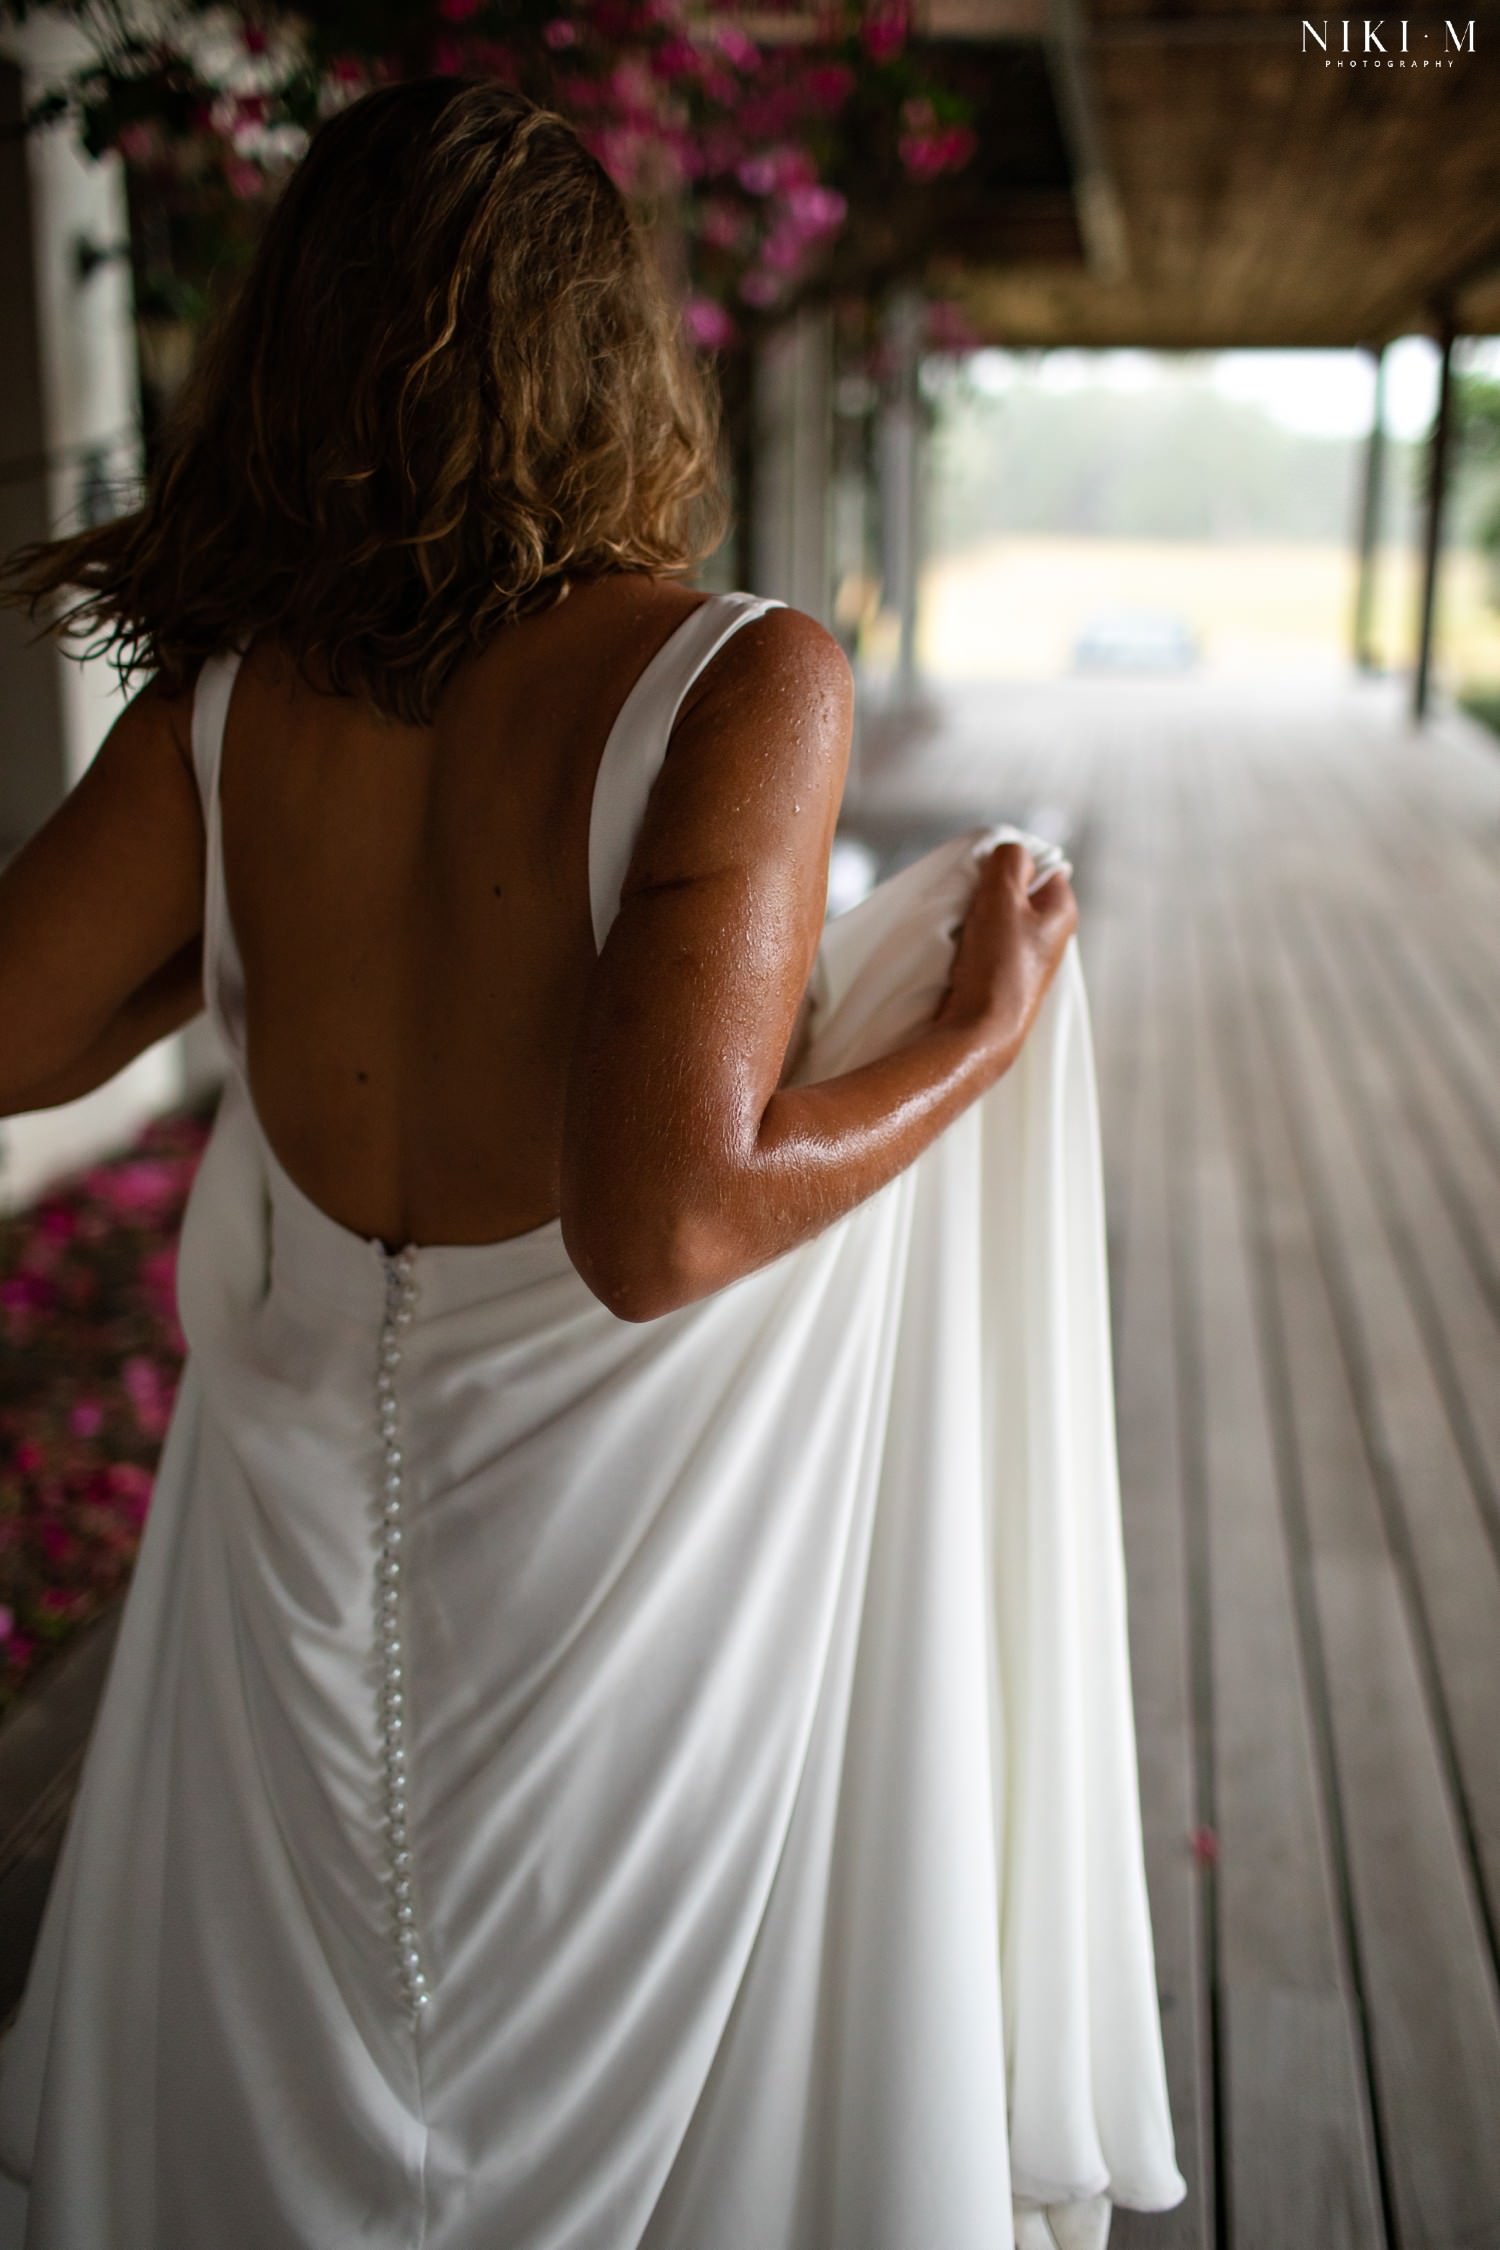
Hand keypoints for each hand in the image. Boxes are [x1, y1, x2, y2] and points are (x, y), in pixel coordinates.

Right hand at [932, 840, 1077, 1068]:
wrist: (979, 1033)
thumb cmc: (996, 965)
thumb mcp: (1002, 897)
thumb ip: (1008, 862)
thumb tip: (1011, 851)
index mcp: (1062, 911)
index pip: (1042, 866)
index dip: (1011, 864)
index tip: (985, 875)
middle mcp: (1051, 937)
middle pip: (1017, 893)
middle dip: (989, 891)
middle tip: (969, 899)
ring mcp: (1028, 961)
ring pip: (998, 920)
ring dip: (976, 918)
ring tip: (962, 927)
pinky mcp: (1004, 981)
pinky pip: (986, 947)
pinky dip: (970, 943)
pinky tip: (958, 951)